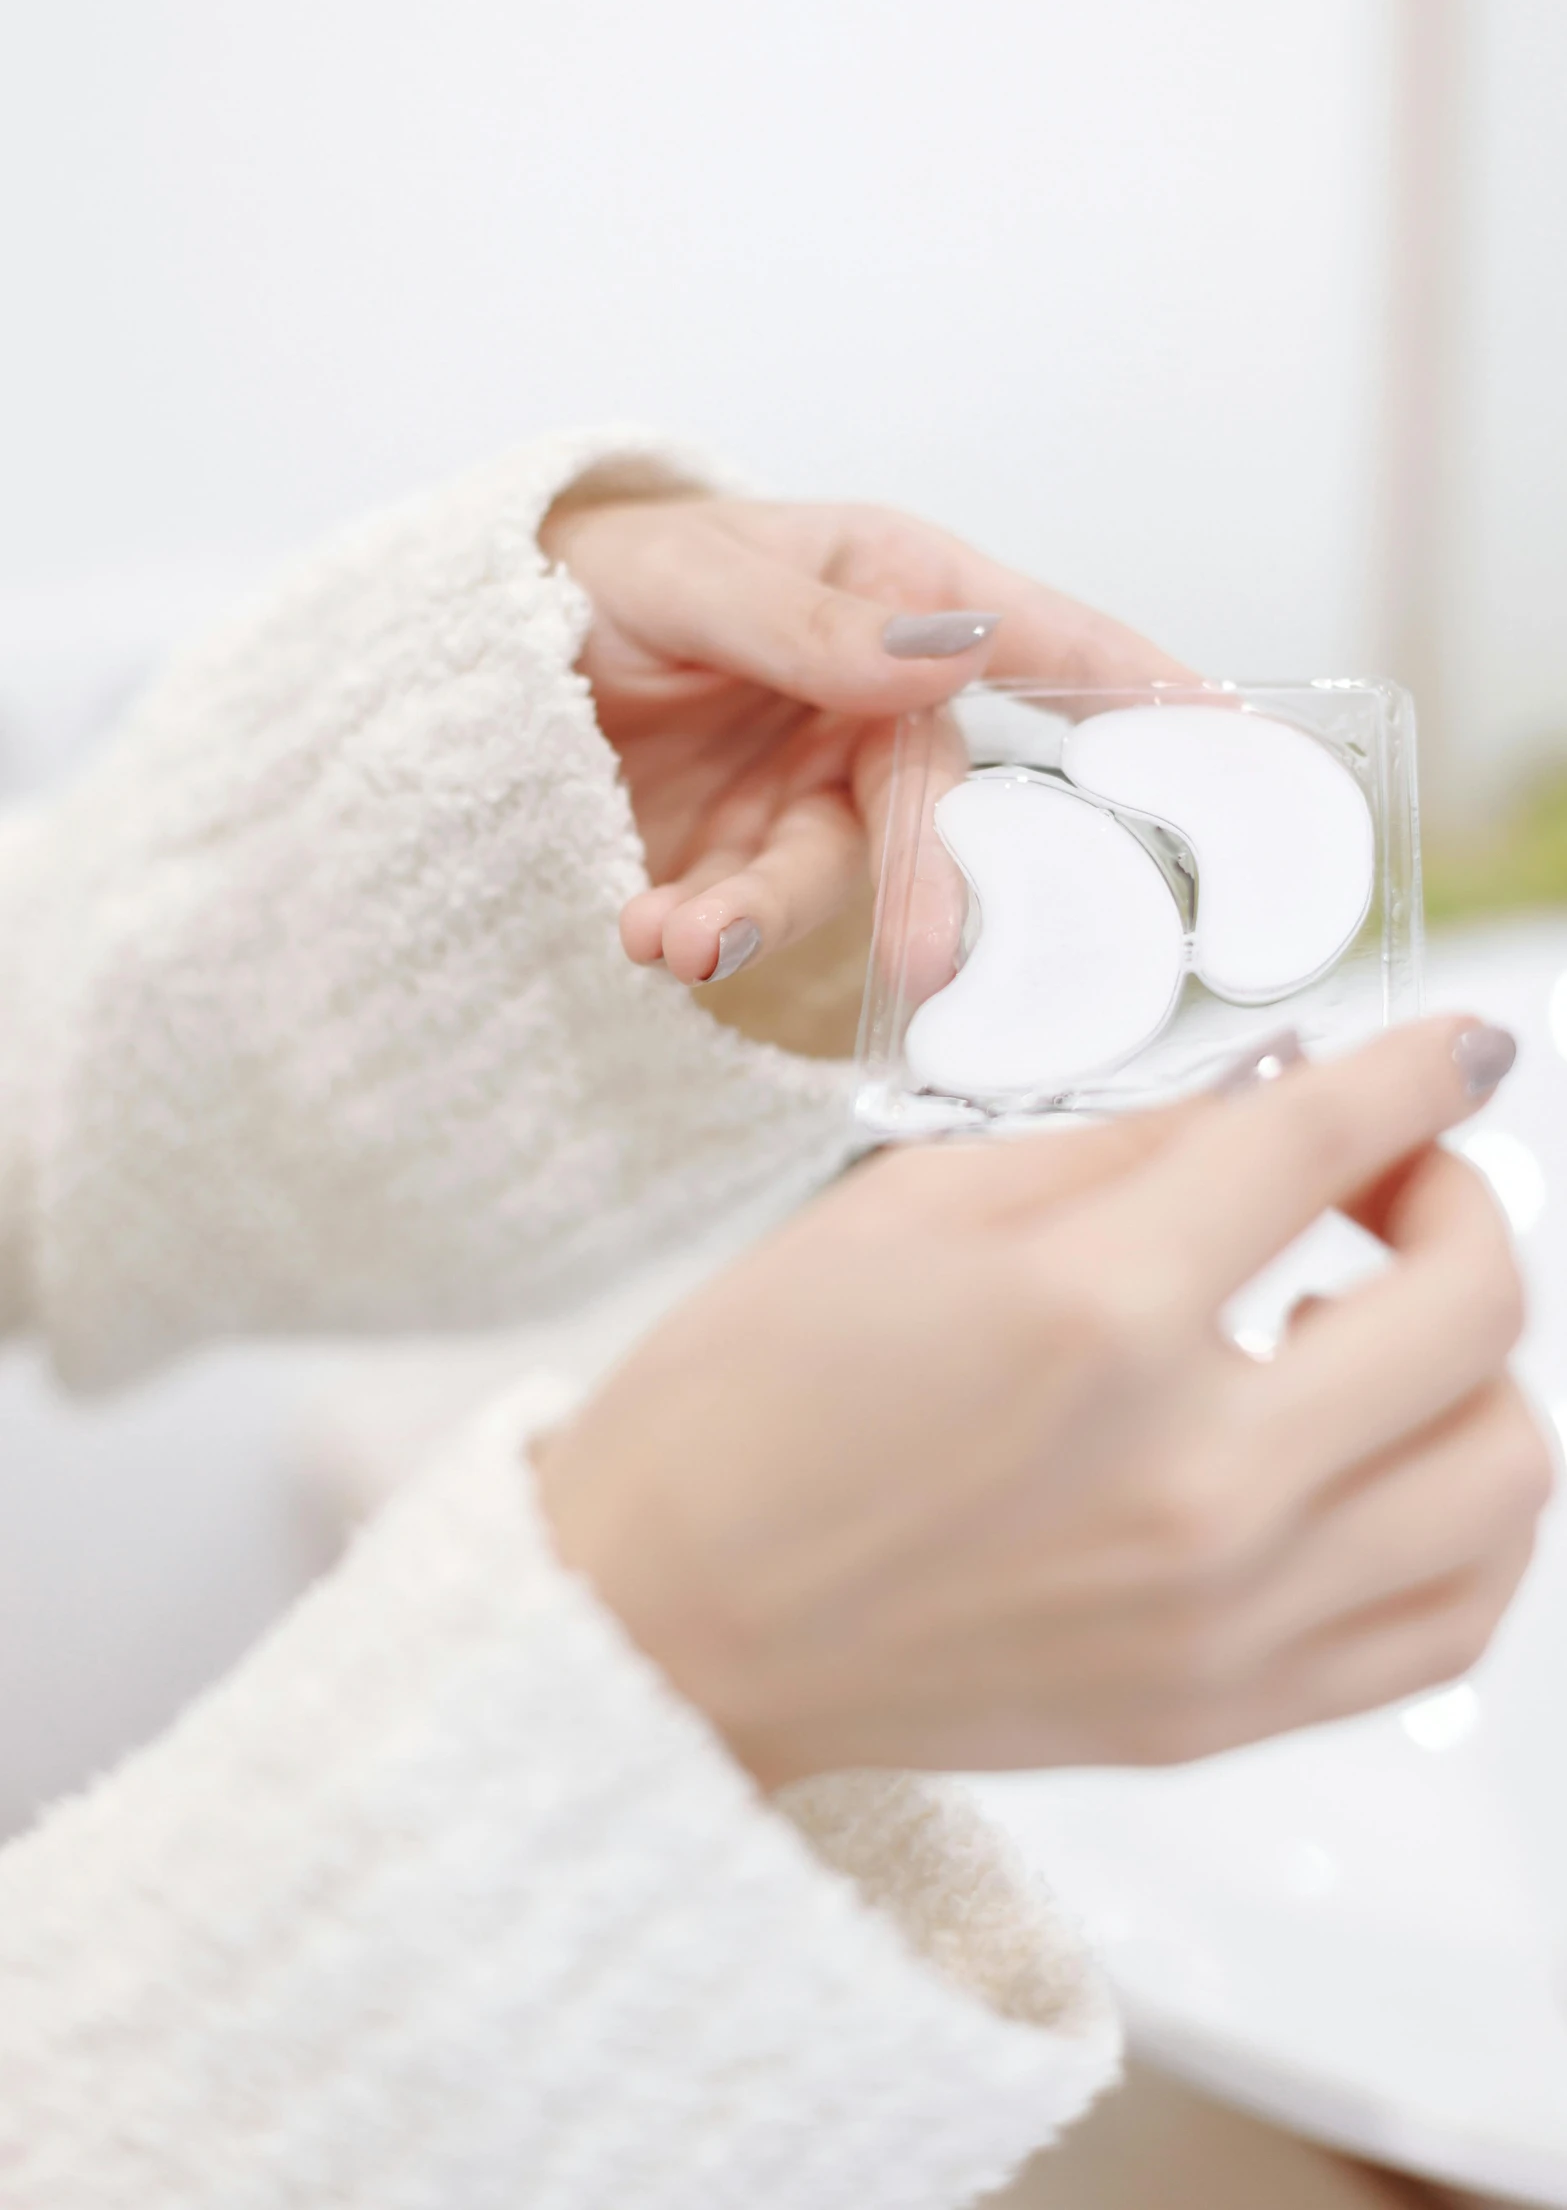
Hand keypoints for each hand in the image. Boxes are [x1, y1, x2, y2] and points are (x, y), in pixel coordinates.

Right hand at [535, 1019, 1549, 1784]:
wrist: (665, 1619)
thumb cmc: (747, 1403)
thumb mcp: (913, 1205)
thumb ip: (1128, 1147)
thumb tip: (1285, 1100)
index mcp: (1092, 1312)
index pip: (1331, 1143)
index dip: (1421, 1070)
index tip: (1460, 1049)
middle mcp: (1192, 1474)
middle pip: (1470, 1305)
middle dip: (1459, 1195)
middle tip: (1391, 1174)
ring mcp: (1224, 1616)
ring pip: (1503, 1470)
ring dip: (1479, 1362)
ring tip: (1377, 1329)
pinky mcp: (1222, 1711)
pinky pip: (1452, 1621)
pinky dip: (1468, 1516)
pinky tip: (1391, 1458)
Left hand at [543, 491, 1191, 983]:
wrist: (462, 656)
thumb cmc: (590, 573)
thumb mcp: (690, 575)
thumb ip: (812, 621)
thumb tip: (956, 648)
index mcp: (886, 595)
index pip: (1034, 637)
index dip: (1135, 683)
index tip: (1230, 727)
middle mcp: (866, 703)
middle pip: (934, 801)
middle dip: (926, 881)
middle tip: (924, 959)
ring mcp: (804, 790)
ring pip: (832, 879)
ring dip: (763, 919)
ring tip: (679, 941)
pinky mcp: (733, 861)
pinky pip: (743, 917)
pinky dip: (695, 937)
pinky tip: (640, 934)